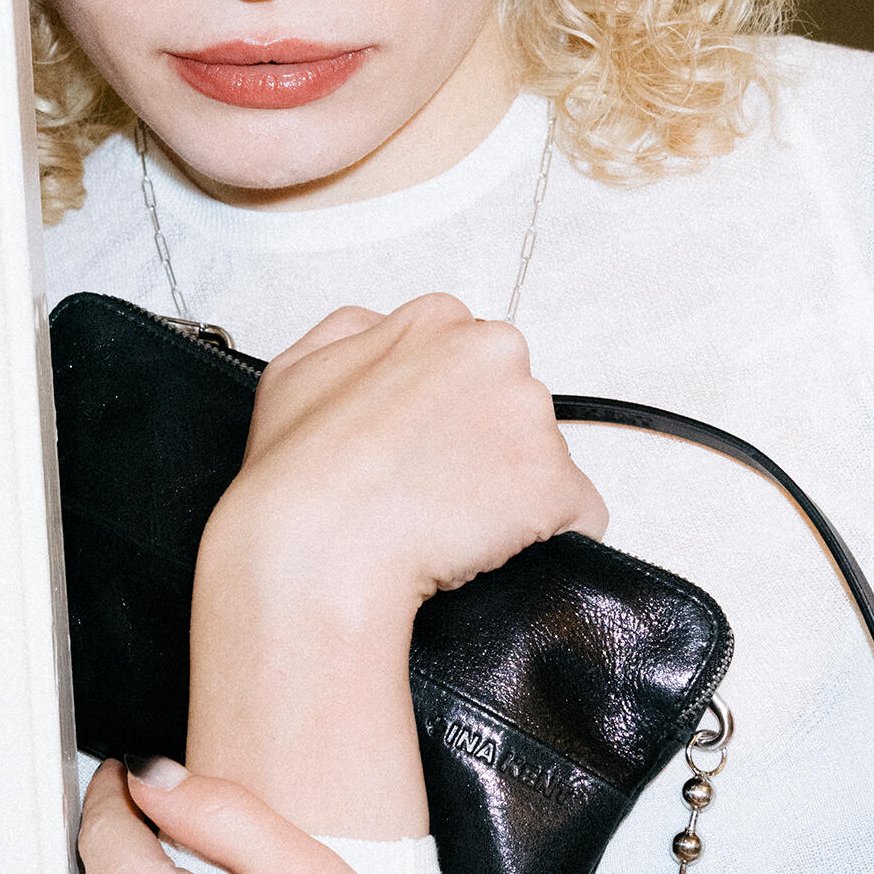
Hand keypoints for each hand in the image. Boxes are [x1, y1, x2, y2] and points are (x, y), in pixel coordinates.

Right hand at [185, 298, 609, 833]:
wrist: (315, 552)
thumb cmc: (297, 477)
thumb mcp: (294, 370)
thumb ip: (353, 332)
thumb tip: (385, 330)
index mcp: (437, 322)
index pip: (474, 363)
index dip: (449, 415)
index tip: (422, 448)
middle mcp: (496, 354)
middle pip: (515, 406)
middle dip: (485, 448)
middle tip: (430, 491)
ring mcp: (530, 419)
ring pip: (543, 460)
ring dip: (510, 494)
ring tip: (447, 525)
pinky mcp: (555, 484)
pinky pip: (579, 516)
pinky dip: (546, 538)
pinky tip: (486, 548)